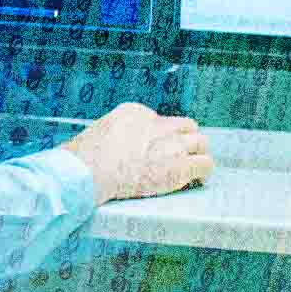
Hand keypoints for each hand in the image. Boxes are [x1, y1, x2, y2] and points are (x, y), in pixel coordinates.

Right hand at [61, 102, 214, 205]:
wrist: (89, 171)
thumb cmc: (85, 158)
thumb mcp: (102, 132)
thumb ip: (119, 134)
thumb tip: (121, 147)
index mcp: (136, 113)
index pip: (162, 120)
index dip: (162, 137)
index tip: (157, 150)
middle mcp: (158, 125)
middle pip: (186, 127)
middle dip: (185, 141)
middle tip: (181, 157)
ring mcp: (171, 145)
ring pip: (200, 142)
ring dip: (197, 154)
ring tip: (193, 168)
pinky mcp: (179, 166)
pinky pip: (205, 164)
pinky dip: (203, 171)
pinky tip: (198, 179)